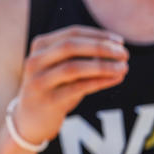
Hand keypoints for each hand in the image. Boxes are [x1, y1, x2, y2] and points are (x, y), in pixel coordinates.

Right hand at [11, 25, 127, 145]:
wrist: (28, 120)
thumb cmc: (51, 88)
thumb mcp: (59, 67)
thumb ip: (78, 56)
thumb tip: (113, 48)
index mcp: (39, 45)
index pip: (72, 33)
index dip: (98, 35)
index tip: (120, 41)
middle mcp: (35, 60)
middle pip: (70, 46)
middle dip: (100, 47)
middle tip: (124, 53)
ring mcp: (39, 81)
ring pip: (73, 67)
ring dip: (102, 66)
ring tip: (123, 67)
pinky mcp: (48, 101)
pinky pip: (77, 88)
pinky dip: (99, 82)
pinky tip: (115, 79)